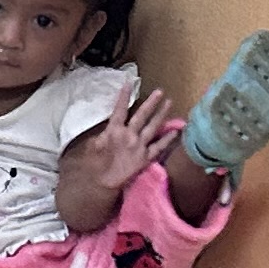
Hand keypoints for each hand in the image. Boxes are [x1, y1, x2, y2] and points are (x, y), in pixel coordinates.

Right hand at [68, 89, 185, 201]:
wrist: (102, 184)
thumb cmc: (93, 165)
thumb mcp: (92, 146)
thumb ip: (102, 134)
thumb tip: (109, 128)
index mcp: (113, 131)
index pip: (119, 110)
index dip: (123, 96)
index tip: (128, 83)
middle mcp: (128, 136)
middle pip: (141, 116)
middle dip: (151, 103)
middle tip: (160, 91)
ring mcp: (139, 147)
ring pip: (153, 127)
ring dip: (162, 114)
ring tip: (169, 103)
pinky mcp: (145, 158)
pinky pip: (159, 147)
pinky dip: (168, 139)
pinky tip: (176, 131)